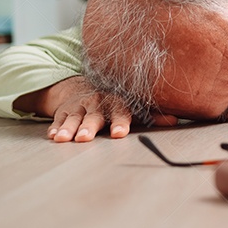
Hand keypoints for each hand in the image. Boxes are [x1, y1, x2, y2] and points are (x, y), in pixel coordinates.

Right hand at [15, 76, 165, 142]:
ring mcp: (79, 107)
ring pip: (73, 118)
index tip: (119, 134)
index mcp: (116, 102)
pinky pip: (58, 119)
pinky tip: (53, 136)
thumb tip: (174, 121)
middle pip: (93, 116)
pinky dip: (55, 127)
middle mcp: (97, 103)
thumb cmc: (115, 103)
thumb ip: (152, 115)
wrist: (86, 88)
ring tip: (63, 139)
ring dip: (68, 128)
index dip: (119, 122)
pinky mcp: (65, 112)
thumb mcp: (134, 107)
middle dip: (89, 127)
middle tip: (85, 138)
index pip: (119, 112)